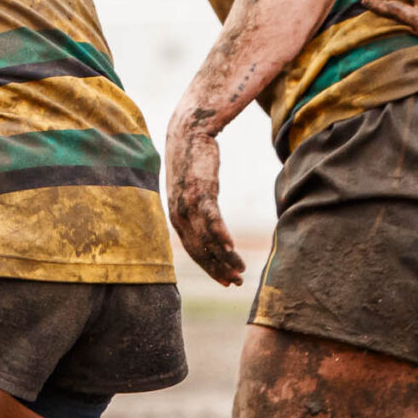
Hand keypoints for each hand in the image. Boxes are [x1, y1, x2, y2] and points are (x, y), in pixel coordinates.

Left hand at [162, 108, 240, 285]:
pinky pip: (211, 217)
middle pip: (200, 249)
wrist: (187, 134)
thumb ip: (198, 209)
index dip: (210, 267)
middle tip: (236, 283)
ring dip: (224, 257)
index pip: (194, 250)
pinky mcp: (200, 190)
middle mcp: (179, 214)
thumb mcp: (192, 191)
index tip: (225, 281)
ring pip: (206, 238)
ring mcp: (188, 203)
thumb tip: (208, 223)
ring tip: (239, 271)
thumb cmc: (193, 164)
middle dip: (218, 269)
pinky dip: (220, 234)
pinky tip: (231, 248)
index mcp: (177, 217)